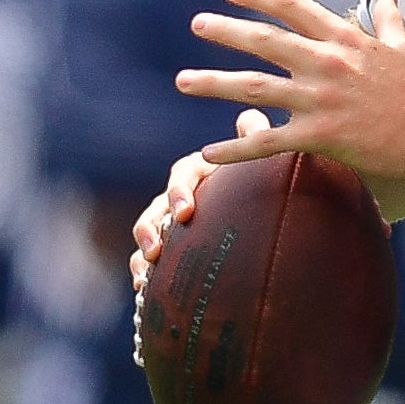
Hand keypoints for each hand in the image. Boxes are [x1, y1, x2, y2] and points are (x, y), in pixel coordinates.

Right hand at [128, 138, 241, 360]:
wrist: (263, 211)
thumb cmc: (263, 179)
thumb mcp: (262, 159)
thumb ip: (256, 140)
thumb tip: (252, 117)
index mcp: (203, 171)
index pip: (184, 174)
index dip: (180, 190)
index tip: (186, 212)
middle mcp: (182, 194)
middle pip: (158, 206)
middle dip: (155, 225)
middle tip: (160, 247)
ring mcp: (172, 220)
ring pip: (148, 230)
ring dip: (143, 246)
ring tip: (146, 266)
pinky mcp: (170, 245)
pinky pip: (147, 257)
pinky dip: (141, 269)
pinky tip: (142, 287)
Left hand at [178, 0, 404, 196]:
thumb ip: (389, 19)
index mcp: (346, 40)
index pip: (293, 7)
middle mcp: (328, 63)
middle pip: (265, 41)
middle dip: (226, 30)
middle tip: (197, 24)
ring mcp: (322, 99)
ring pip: (255, 88)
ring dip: (215, 83)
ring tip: (184, 80)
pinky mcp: (322, 136)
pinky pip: (268, 142)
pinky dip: (235, 149)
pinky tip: (207, 153)